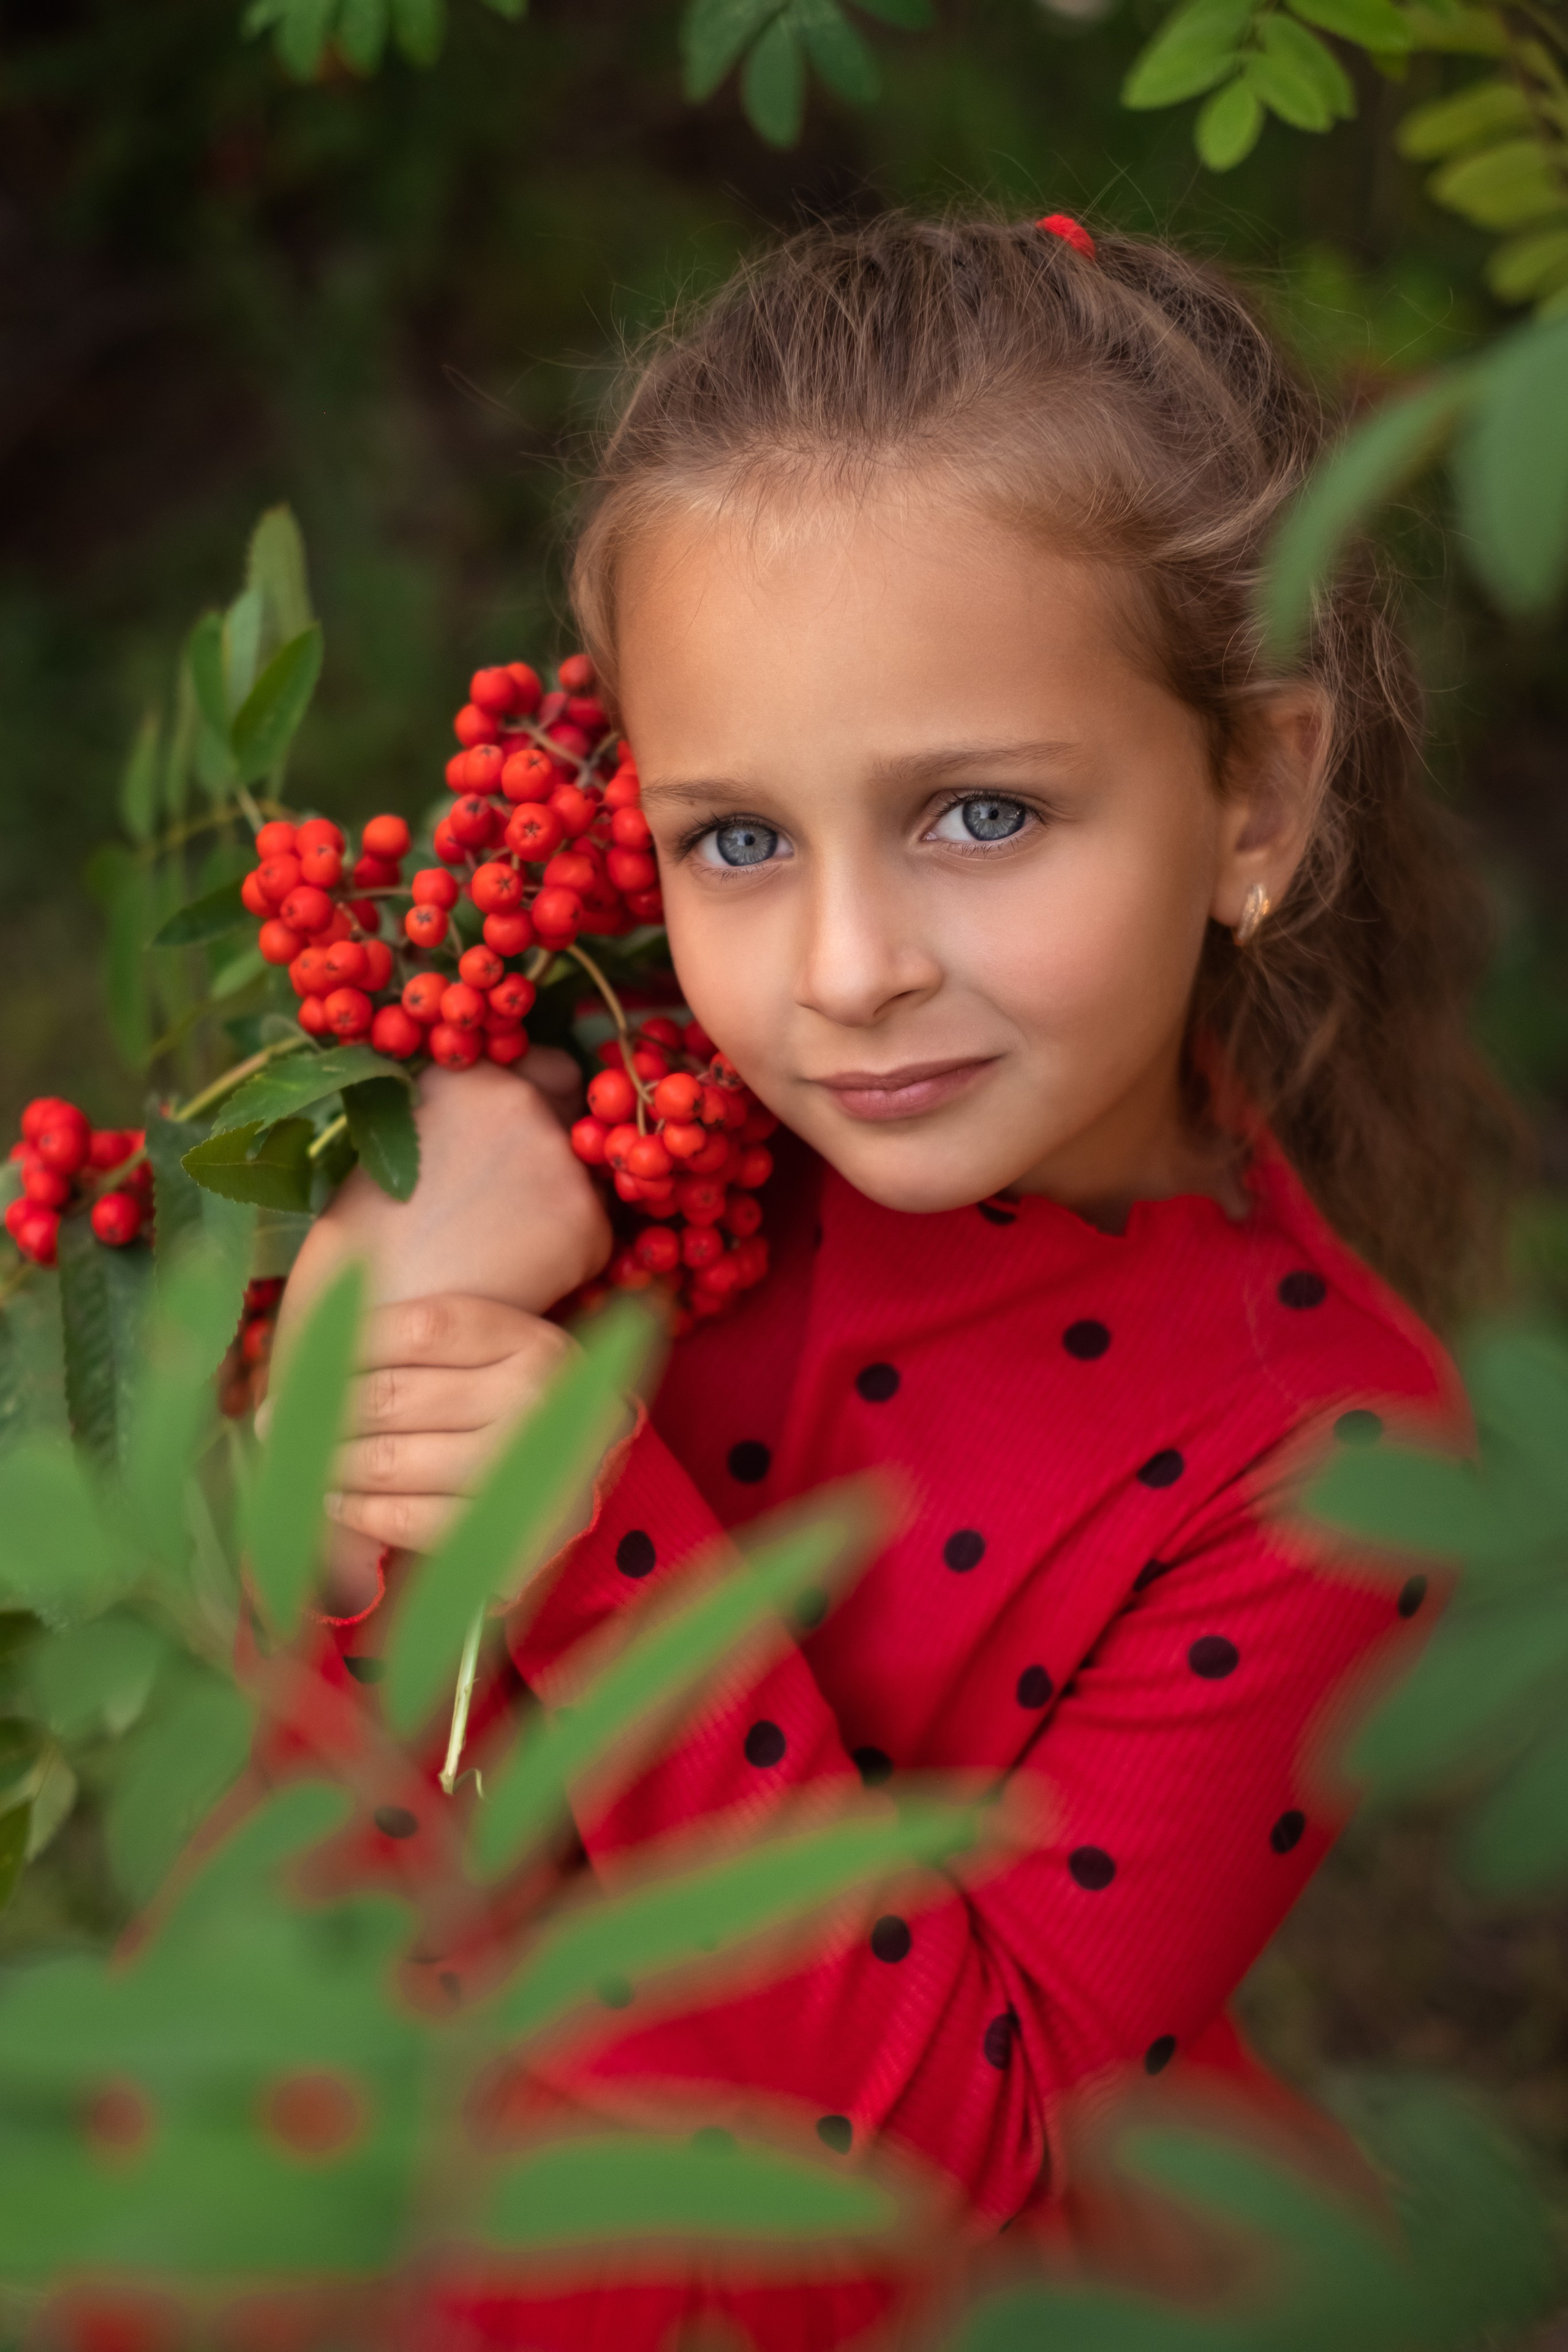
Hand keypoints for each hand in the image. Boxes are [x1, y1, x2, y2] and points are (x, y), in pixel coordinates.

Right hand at [275, 1053, 612, 1357]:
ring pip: (590, 1176)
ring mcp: (560, 1161)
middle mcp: (523, 1101)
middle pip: (577, 1115)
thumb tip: (502, 1122)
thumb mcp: (396, 1146)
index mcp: (469, 1074)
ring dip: (565, 1202)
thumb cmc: (366, 1245)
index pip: (547, 1066)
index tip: (527, 1136)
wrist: (376, 1319)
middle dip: (562, 1147)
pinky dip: (571, 1256)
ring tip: (505, 1247)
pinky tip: (519, 1280)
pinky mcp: (588, 1223)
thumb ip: (459, 1118)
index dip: (543, 1100)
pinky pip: (596, 1233)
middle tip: (518, 1199)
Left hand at [320, 1295, 590, 1558]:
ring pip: (392, 1459)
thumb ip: (421, 1350)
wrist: (591, 1480)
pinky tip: (336, 1502)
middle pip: (392, 1396)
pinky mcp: (513, 1532)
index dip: (347, 1345)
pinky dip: (360, 1512)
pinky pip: (410, 1520)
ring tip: (299, 1462)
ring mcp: (526, 1468)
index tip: (300, 1364)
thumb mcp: (493, 1357)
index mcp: (528, 1340)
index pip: (418, 1329)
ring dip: (327, 1463)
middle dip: (316, 1411)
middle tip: (275, 1421)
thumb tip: (312, 1349)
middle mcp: (534, 1398)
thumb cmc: (515, 1409)